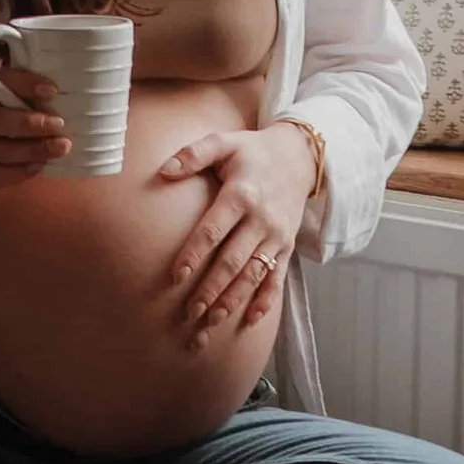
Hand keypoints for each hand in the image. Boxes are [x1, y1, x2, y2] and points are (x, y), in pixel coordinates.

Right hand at [0, 68, 68, 211]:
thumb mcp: (2, 93)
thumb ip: (25, 90)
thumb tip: (57, 94)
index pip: (5, 81)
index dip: (27, 84)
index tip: (52, 90)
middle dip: (30, 124)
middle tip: (59, 124)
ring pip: (3, 151)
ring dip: (33, 150)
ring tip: (61, 147)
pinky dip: (19, 173)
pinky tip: (40, 166)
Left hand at [157, 122, 316, 343]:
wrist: (300, 157)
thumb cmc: (253, 151)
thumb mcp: (224, 142)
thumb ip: (193, 154)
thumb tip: (163, 171)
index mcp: (241, 194)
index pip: (214, 229)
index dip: (194, 253)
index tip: (176, 276)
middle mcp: (261, 219)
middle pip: (233, 260)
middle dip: (211, 288)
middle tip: (190, 311)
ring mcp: (276, 236)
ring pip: (253, 275)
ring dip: (232, 300)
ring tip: (211, 321)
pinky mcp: (286, 247)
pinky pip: (277, 278)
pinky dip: (265, 301)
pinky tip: (249, 320)